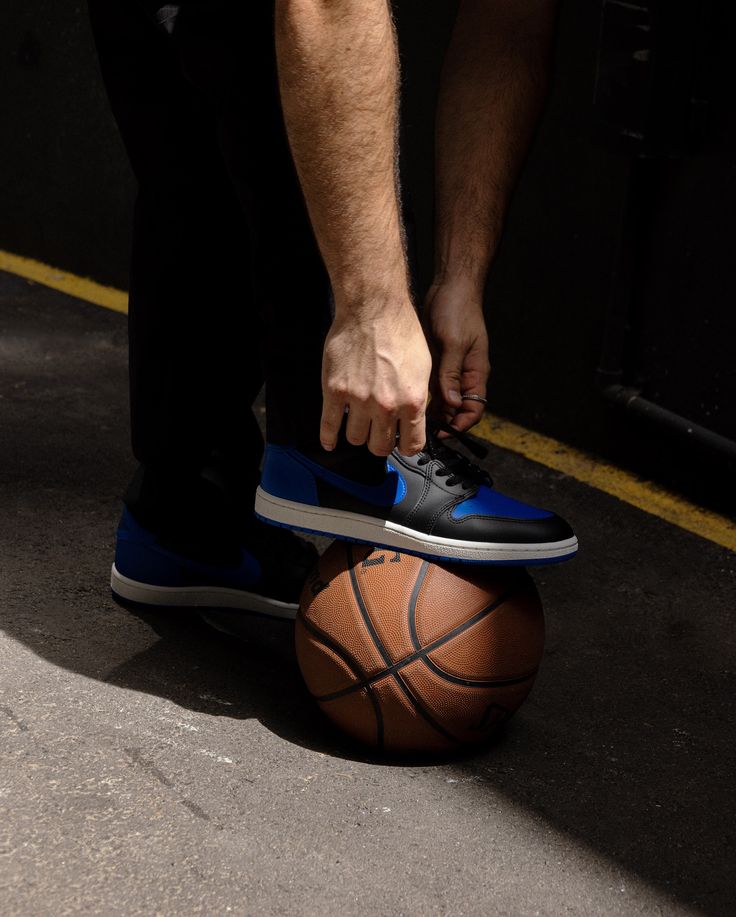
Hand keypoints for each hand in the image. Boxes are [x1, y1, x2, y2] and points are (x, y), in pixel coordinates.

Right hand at [320, 303, 430, 456]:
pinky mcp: (335, 391)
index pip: (412, 445)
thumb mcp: (424, 368)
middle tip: (378, 432)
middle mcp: (386, 406)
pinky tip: (330, 441)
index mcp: (412, 401)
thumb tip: (414, 419)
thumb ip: (418, 398)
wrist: (373, 308)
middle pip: (380, 447)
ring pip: (355, 439)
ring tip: (359, 423)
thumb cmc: (400, 331)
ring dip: (358, 434)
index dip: (406, 446)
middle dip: (380, 442)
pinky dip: (329, 438)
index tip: (401, 443)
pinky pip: (329, 427)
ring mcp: (358, 400)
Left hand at [424, 280, 490, 434]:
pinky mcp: (435, 362)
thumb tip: (452, 403)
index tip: (443, 433)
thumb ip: (451, 374)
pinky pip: (429, 386)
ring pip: (440, 400)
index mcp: (476, 373)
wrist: (449, 286)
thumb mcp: (454, 343)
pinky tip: (405, 400)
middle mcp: (463, 375)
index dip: (460, 425)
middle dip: (441, 421)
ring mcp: (449, 370)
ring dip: (428, 410)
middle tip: (420, 429)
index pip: (474, 409)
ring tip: (409, 418)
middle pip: (455, 409)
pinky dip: (419, 395)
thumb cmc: (458, 310)